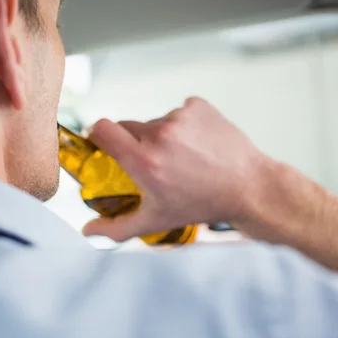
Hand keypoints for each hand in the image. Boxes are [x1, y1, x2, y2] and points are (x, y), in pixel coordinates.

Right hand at [82, 97, 270, 241]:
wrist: (249, 188)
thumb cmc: (201, 205)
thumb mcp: (155, 221)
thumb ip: (116, 228)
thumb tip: (88, 231)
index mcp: (144, 160)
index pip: (102, 129)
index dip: (97, 135)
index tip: (103, 143)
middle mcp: (160, 134)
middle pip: (127, 126)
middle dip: (133, 143)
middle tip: (151, 162)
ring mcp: (180, 117)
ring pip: (154, 121)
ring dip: (160, 136)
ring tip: (182, 157)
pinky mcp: (197, 106)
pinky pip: (177, 112)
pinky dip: (182, 126)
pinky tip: (196, 145)